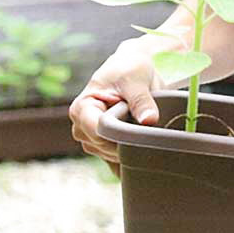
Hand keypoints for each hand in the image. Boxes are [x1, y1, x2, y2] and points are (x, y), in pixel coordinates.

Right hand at [69, 42, 163, 173]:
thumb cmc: (129, 69)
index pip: (98, 131)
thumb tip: (149, 120)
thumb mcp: (136, 79)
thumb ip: (141, 100)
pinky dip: (131, 160)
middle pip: (104, 147)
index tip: (142, 130)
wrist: (134, 70)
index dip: (120, 134)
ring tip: (147, 130)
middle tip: (151, 129)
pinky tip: (144, 153)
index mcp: (82, 108)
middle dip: (128, 141)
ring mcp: (92, 140)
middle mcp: (82, 127)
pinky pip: (116, 163)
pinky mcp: (105, 147)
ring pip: (112, 157)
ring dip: (131, 148)